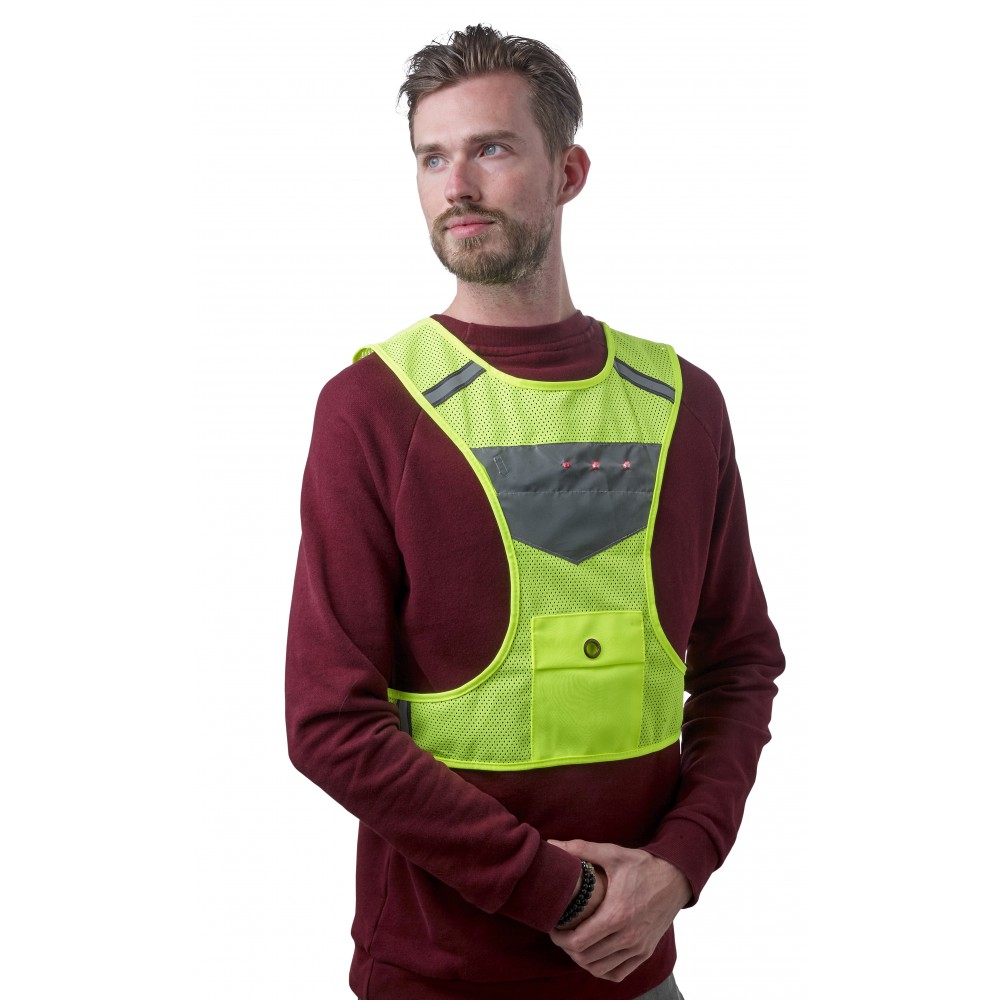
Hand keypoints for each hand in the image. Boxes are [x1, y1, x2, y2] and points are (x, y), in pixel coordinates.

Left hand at [548, 838, 691, 982]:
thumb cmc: (642, 866)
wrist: (676, 878)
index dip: (559, 938)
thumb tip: (553, 844)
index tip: (553, 927)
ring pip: (600, 969)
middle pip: (585, 958)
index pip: (578, 942)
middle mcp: (628, 937)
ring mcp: (638, 948)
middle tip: (561, 933)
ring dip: (582, 960)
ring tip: (574, 943)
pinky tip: (594, 955)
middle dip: (567, 948)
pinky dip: (602, 969)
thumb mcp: (613, 854)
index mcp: (616, 915)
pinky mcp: (646, 952)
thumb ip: (581, 849)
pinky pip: (618, 973)